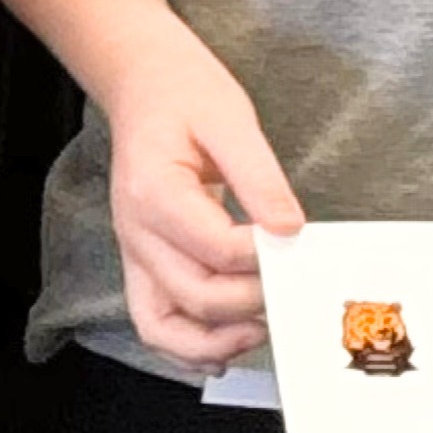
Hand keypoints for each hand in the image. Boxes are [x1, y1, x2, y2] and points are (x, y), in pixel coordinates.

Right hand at [95, 33, 302, 367]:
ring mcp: (136, 253)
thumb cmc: (184, 95)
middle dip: (251, 301)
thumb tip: (290, 231)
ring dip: (211, 342)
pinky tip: (225, 346)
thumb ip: (260, 178)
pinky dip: (187, 345)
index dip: (266, 256)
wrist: (141, 85)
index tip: (297, 242)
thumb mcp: (231, 120)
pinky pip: (155, 321)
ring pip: (161, 326)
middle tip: (294, 286)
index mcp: (155, 194)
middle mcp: (137, 233)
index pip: (217, 249)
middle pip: (195, 295)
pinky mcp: (144, 262)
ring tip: (259, 333)